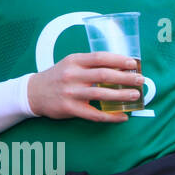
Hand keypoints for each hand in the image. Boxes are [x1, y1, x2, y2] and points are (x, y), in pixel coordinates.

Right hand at [25, 52, 140, 122]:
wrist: (33, 93)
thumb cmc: (57, 77)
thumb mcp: (70, 64)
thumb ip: (90, 65)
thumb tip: (119, 69)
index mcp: (74, 61)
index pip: (100, 57)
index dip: (118, 60)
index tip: (133, 64)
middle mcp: (72, 75)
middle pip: (104, 74)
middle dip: (126, 78)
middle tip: (140, 80)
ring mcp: (71, 92)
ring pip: (102, 94)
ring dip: (122, 95)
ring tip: (135, 96)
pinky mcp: (70, 108)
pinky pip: (95, 114)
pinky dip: (111, 116)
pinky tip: (122, 116)